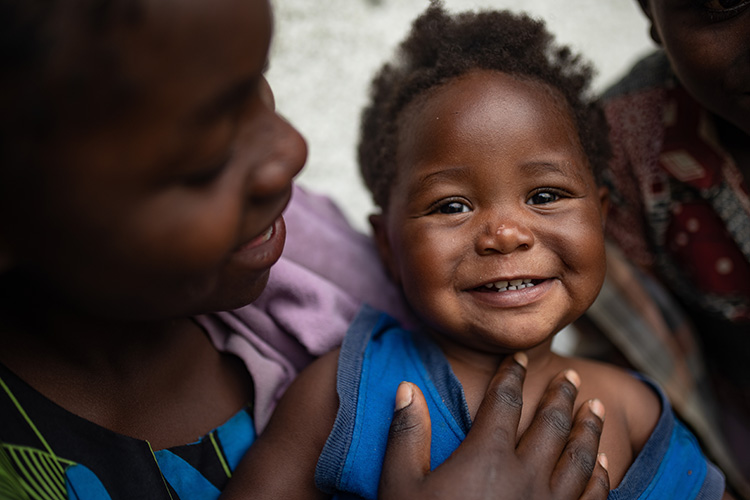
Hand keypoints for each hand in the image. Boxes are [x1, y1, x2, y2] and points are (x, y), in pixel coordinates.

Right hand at [378, 353, 609, 499]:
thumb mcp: (401, 484)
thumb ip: (407, 434)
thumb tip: (407, 389)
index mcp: (486, 456)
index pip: (504, 401)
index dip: (511, 374)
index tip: (518, 358)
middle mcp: (526, 475)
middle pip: (552, 423)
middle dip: (562, 395)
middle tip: (571, 376)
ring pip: (581, 457)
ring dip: (590, 428)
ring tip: (595, 407)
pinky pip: (593, 498)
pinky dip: (602, 476)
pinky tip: (604, 465)